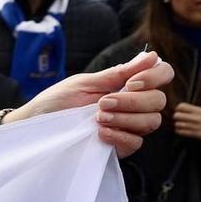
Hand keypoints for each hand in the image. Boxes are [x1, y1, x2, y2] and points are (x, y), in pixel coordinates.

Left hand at [6, 50, 171, 156]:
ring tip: (98, 118)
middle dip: (132, 101)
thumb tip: (152, 56)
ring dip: (125, 118)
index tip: (131, 82)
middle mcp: (134, 105)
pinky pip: (136, 143)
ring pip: (150, 122)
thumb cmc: (58, 100)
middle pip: (158, 102)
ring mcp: (129, 126)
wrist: (37, 125)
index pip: (162, 75)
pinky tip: (101, 132)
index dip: (155, 77)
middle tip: (102, 103)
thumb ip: (119, 73)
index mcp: (128, 84)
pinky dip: (120, 136)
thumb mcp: (86, 82)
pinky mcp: (120, 146)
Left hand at [171, 102, 200, 142]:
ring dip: (177, 125)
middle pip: (177, 115)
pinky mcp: (195, 134)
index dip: (178, 109)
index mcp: (198, 110)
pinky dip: (179, 131)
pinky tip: (182, 130)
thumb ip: (191, 109)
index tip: (180, 111)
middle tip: (179, 119)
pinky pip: (181, 132)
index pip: (181, 106)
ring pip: (178, 124)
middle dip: (176, 117)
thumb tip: (178, 108)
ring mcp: (195, 126)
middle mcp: (196, 117)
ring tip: (181, 125)